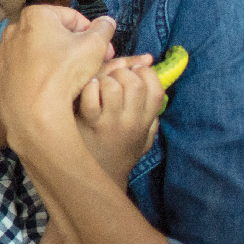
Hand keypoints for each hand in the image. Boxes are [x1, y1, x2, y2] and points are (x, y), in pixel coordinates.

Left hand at [0, 6, 116, 151]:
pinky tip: (48, 87)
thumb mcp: (95, 45)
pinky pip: (22, 69)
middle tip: (90, 63)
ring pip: (37, 52)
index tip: (103, 49)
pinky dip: (35, 74)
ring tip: (70, 77)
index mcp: (34, 15)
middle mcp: (12, 30)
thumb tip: (106, 22)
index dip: (92, 33)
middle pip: (53, 34)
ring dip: (55, 60)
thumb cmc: (63, 74)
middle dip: (74, 46)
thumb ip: (103, 28)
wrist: (33, 113)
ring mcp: (2, 53)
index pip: (72, 18)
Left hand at [76, 55, 163, 184]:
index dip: (146, 73)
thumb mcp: (143, 134)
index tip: (135, 72)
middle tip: (113, 77)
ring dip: (104, 79)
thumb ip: (149, 106)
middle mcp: (131, 121)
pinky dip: (89, 87)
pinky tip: (87, 90)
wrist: (98, 177)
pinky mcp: (88, 123)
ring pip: (112, 86)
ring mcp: (109, 122)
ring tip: (99, 84)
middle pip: (134, 83)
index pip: (156, 88)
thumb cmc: (120, 151)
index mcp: (146, 121)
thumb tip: (148, 66)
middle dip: (123, 72)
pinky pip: (91, 96)